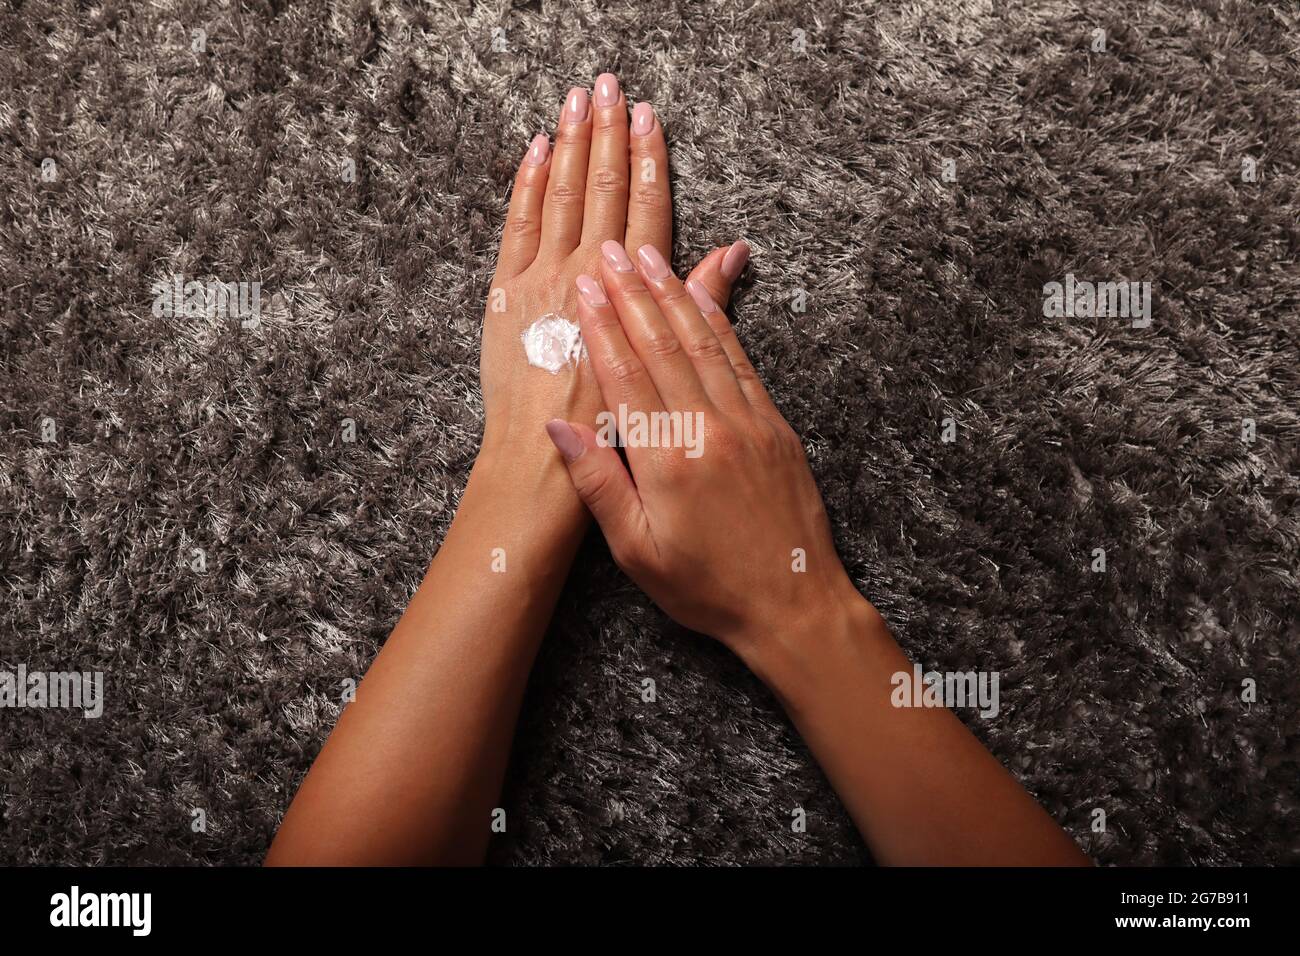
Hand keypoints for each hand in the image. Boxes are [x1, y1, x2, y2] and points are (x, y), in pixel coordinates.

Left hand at [481, 74, 745, 454]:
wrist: (545, 471)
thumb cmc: (612, 431)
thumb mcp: (669, 366)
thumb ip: (699, 300)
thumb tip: (735, 252)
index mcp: (628, 296)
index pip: (644, 211)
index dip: (648, 161)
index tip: (651, 119)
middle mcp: (586, 276)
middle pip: (602, 191)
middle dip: (609, 134)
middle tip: (613, 86)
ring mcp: (542, 282)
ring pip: (561, 196)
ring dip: (570, 143)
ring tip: (580, 98)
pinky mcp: (506, 297)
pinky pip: (516, 226)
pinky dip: (526, 184)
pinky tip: (537, 148)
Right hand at [543, 240, 865, 653]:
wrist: (795, 604)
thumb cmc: (709, 588)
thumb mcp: (638, 552)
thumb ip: (599, 485)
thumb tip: (560, 429)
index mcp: (667, 460)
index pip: (625, 376)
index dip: (601, 327)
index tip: (583, 289)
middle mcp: (708, 429)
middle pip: (661, 345)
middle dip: (631, 293)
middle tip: (608, 253)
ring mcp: (747, 422)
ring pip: (703, 342)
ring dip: (673, 294)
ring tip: (649, 256)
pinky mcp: (774, 426)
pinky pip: (741, 361)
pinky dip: (719, 323)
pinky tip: (704, 297)